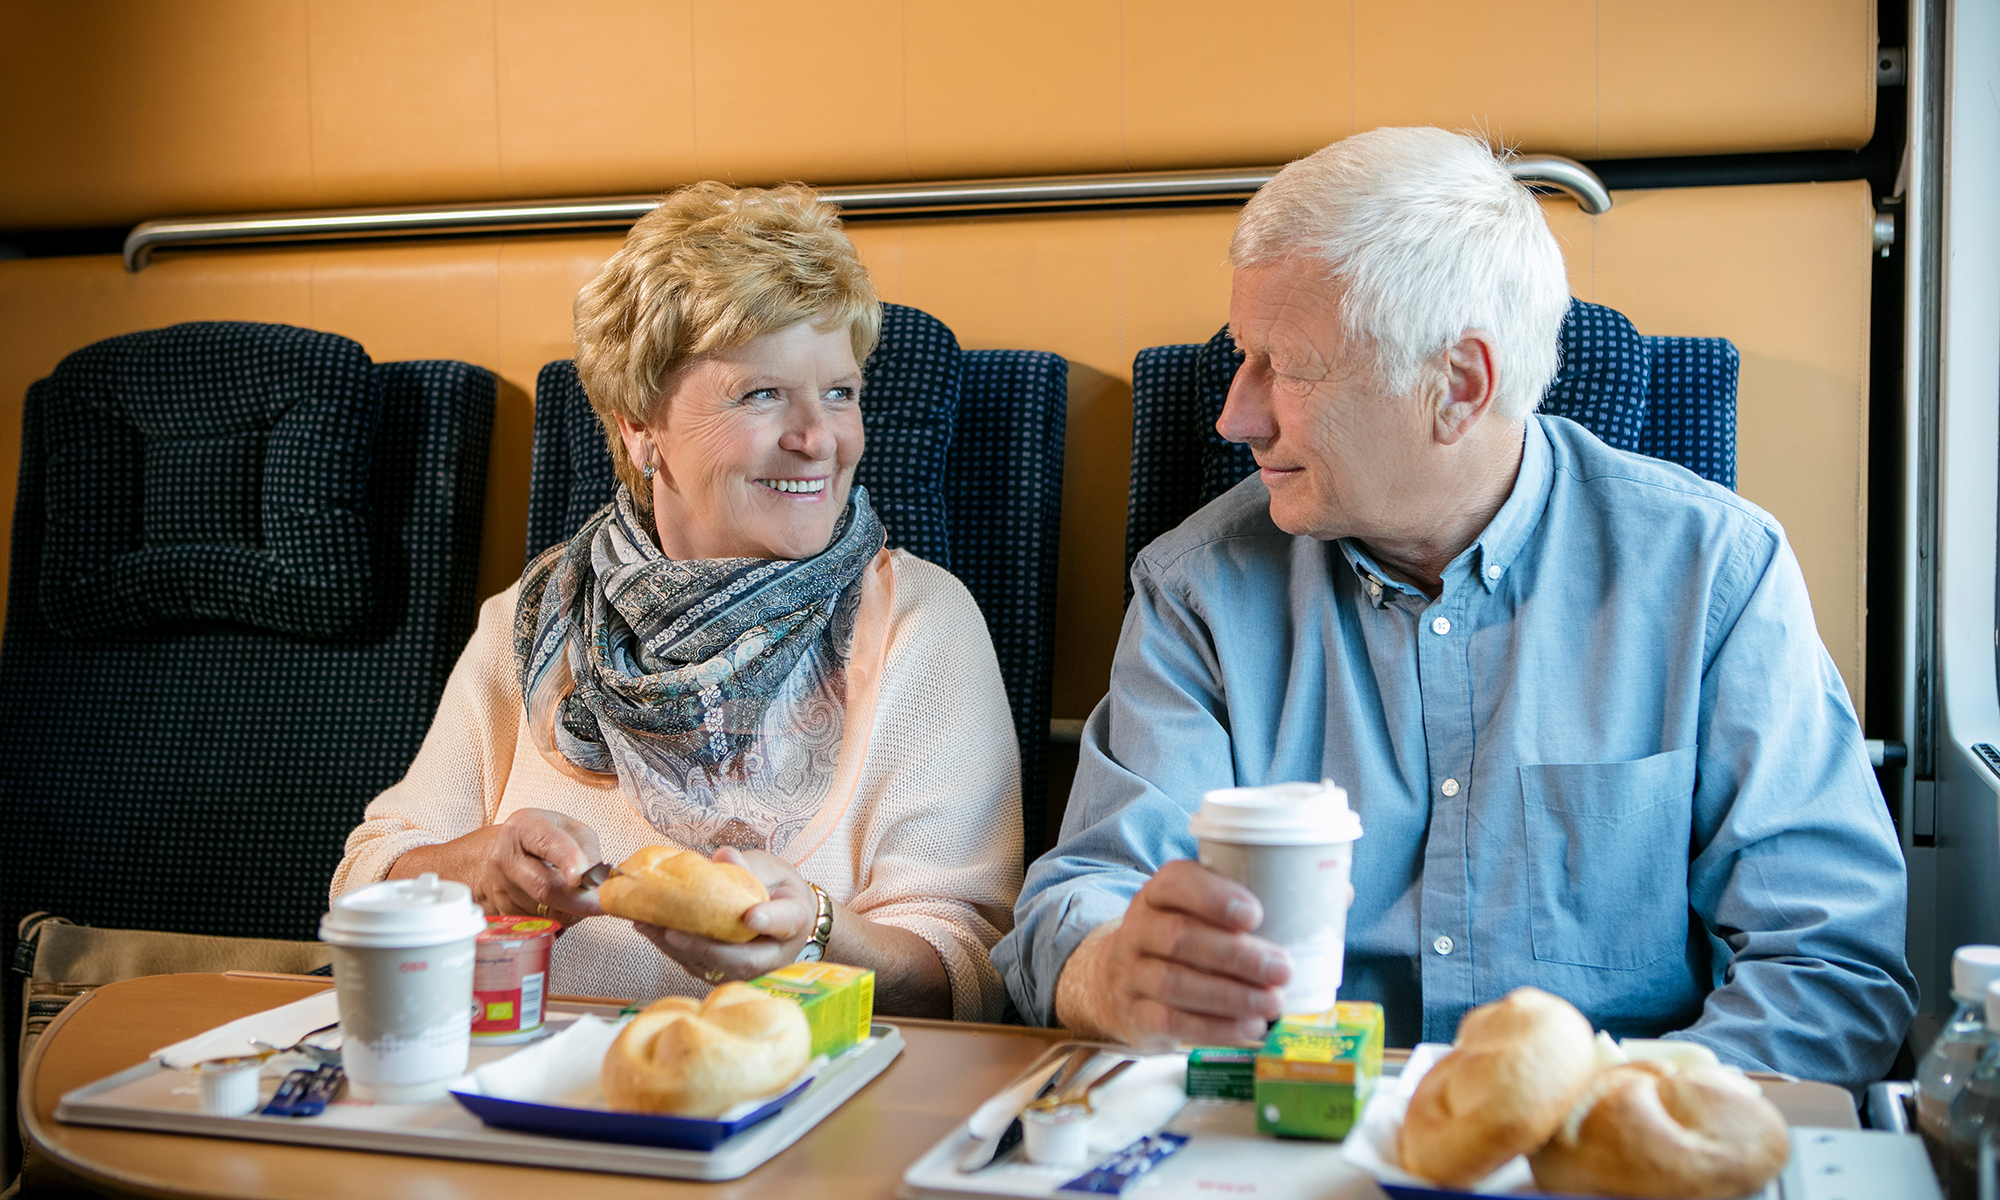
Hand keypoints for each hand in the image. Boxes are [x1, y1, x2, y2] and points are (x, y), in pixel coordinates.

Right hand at [389, 808, 604, 924]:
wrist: (491, 857)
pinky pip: (539, 924)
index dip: (568, 859)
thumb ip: (587, 849)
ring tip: (574, 894)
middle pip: (546, 888)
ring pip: (547, 911)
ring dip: (571, 911)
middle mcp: (505, 857)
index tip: (581, 876)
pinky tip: (557, 905)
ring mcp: (499, 889)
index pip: (548, 843)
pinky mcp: (501, 914)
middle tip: (602, 903)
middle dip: (579, 901)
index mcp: (524, 827)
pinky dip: (557, 920)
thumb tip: (597, 880)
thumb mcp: (566, 829)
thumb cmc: (537, 841)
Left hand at [633, 847, 816, 983]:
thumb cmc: (779, 890)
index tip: (751, 916)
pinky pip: (699, 967)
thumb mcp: (771, 868)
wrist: (786, 917)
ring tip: (649, 925)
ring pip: (715, 969)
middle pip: (744, 960)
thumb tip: (722, 856)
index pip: (785, 922)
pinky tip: (650, 929)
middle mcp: (775, 954)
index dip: (769, 920)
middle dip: (706, 948)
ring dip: (678, 949)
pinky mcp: (726, 974)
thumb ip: (749, 866)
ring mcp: (751, 970)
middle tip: (673, 931)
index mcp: (794, 920)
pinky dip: (672, 949)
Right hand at [1054, 860, 1291, 1050]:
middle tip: (1282, 970)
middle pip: (1180, 938)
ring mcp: (1131, 973)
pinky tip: (1248, 1028)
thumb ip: (1257, 903)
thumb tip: (1338, 896)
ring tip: (1273, 1004)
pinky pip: (1171, 1022)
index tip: (1255, 915)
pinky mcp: (1135, 1015)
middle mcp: (1139, 928)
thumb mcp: (1203, 913)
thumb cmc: (1185, 940)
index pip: (1176, 882)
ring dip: (1230, 996)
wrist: (1118, 980)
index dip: (1213, 897)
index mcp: (1160, 892)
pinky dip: (1214, 1028)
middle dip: (1236, 956)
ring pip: (1174, 983)